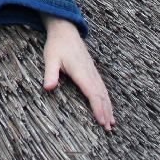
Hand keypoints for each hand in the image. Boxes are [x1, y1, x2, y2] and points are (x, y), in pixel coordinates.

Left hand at [40, 14, 115, 131]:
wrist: (65, 31)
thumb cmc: (56, 45)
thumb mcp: (50, 59)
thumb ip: (50, 74)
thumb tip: (47, 88)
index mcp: (81, 72)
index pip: (92, 93)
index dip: (97, 108)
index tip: (101, 121)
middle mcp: (90, 73)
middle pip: (101, 95)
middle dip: (105, 112)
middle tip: (108, 128)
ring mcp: (93, 72)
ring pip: (104, 92)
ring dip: (108, 107)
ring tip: (111, 123)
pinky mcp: (92, 71)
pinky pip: (102, 87)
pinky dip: (106, 99)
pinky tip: (107, 106)